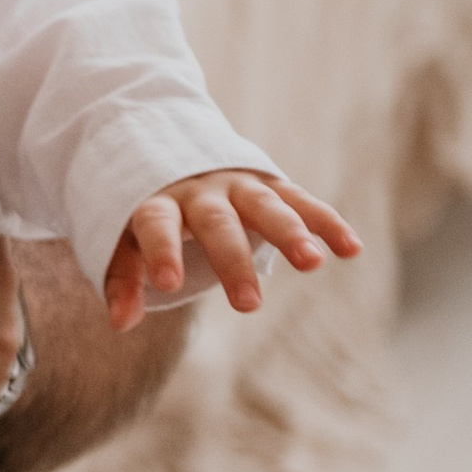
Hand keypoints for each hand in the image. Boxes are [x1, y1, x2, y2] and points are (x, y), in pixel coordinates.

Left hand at [104, 170, 357, 327]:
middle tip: (249, 306)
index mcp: (158, 201)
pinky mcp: (272, 186)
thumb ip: (123, 277)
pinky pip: (303, 202)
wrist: (174, 149)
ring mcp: (240, 186)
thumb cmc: (146, 211)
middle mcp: (202, 191)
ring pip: (267, 207)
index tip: (167, 284)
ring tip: (313, 264)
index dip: (161, 251)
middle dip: (233, 262)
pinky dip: (327, 222)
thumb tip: (120, 323)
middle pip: (217, 223)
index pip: (156, 223)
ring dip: (291, 233)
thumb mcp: (124, 238)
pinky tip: (351, 248)